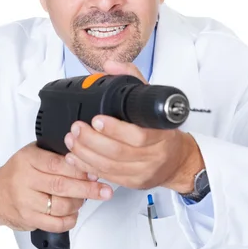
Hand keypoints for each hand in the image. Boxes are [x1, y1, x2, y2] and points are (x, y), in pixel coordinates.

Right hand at [0, 142, 113, 233]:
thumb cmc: (18, 172)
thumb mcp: (32, 153)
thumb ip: (55, 153)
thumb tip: (87, 153)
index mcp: (27, 159)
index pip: (57, 163)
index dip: (79, 168)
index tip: (95, 171)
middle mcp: (24, 180)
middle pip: (61, 186)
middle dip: (87, 189)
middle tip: (104, 189)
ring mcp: (25, 202)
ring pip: (60, 206)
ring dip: (78, 204)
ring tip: (85, 198)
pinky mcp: (28, 219)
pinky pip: (55, 224)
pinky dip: (69, 220)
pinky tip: (73, 213)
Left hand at [63, 61, 203, 192]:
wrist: (176, 160)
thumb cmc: (162, 131)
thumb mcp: (151, 101)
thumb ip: (131, 79)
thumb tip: (111, 65)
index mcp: (161, 134)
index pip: (138, 135)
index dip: (115, 129)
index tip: (96, 119)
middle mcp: (154, 155)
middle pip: (118, 152)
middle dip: (91, 140)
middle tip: (76, 127)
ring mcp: (143, 172)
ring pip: (109, 166)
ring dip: (85, 153)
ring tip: (71, 140)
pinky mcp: (132, 183)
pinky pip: (107, 177)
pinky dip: (87, 166)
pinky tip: (75, 157)